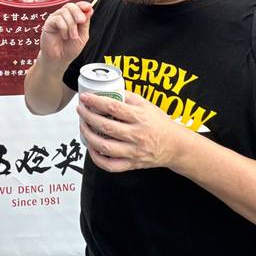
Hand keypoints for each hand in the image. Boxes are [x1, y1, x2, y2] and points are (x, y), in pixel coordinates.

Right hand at [38, 2, 92, 67]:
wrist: (59, 60)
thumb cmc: (70, 49)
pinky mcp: (48, 24)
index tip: (88, 7)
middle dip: (78, 12)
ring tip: (72, 36)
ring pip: (64, 12)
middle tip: (82, 21)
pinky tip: (64, 36)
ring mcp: (55, 19)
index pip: (77, 6)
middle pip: (70, 6)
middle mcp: (63, 17)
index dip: (83, 5)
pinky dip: (63, 28)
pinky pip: (57, 19)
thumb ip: (85, 23)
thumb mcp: (83, 36)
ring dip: (71, 25)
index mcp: (72, 18)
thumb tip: (90, 10)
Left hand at [76, 90, 191, 172]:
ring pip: (105, 147)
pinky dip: (96, 157)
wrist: (175, 146)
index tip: (85, 97)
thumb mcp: (147, 105)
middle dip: (88, 117)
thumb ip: (128, 97)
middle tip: (81, 110)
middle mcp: (137, 135)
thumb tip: (108, 90)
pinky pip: (110, 165)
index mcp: (140, 117)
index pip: (113, 107)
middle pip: (106, 126)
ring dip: (89, 136)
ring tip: (83, 126)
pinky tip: (91, 147)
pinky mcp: (132, 164)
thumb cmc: (160, 123)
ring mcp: (133, 151)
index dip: (95, 101)